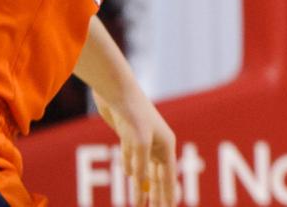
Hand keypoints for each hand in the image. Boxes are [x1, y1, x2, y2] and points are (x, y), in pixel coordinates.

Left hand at [93, 89, 176, 205]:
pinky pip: (132, 157)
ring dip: (143, 185)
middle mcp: (157, 143)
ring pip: (145, 168)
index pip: (168, 176)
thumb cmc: (133, 113)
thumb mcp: (138, 141)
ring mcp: (143, 140)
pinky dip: (131, 166)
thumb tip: (137, 181)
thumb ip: (140, 163)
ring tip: (141, 201)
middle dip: (158, 194)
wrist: (118, 91)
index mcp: (166, 144)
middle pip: (158, 175)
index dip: (168, 193)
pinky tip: (129, 174)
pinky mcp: (128, 136)